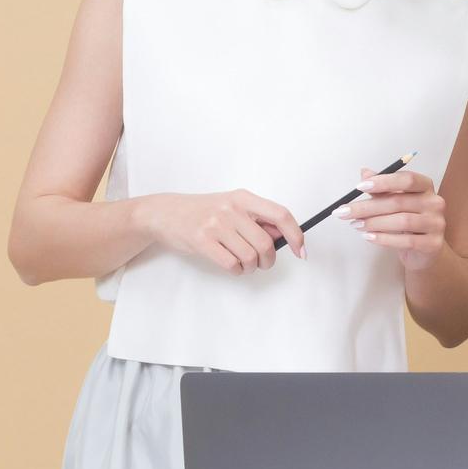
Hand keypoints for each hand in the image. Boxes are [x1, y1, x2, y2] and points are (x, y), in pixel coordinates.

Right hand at [141, 190, 305, 272]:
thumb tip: (284, 237)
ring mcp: (216, 224)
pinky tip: (232, 265)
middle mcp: (232, 209)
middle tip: (262, 263)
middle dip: (269, 260)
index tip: (302, 250)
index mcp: (244, 198)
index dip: (296, 234)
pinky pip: (232, 264)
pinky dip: (237, 270)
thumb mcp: (232, 206)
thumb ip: (257, 220)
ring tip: (243, 263)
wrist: (165, 213)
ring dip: (251, 267)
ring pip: (250, 256)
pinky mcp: (202, 241)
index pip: (281, 215)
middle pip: (266, 243)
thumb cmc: (205, 212)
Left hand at [340, 166, 446, 271]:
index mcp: (425, 187)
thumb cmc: (408, 222)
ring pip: (402, 221)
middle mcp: (434, 202)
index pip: (407, 179)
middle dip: (368, 207)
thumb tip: (364, 172)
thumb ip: (381, 189)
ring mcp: (436, 223)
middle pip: (399, 201)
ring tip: (355, 225)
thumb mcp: (394, 202)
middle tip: (345, 212)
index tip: (359, 187)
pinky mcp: (433, 244)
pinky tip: (368, 237)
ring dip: (374, 223)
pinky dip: (384, 239)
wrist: (423, 250)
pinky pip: (406, 241)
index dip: (383, 181)